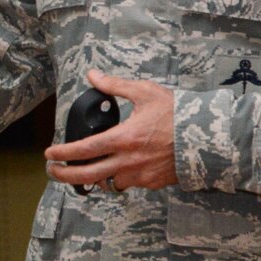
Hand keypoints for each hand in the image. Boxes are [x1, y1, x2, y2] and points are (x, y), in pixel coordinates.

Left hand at [43, 69, 178, 191]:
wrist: (210, 136)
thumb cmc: (178, 114)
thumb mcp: (145, 93)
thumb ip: (115, 86)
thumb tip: (93, 76)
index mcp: (123, 139)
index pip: (83, 150)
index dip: (63, 153)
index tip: (50, 153)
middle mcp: (128, 161)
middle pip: (88, 176)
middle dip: (65, 176)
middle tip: (54, 171)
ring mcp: (141, 175)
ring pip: (108, 183)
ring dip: (96, 178)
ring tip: (89, 169)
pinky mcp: (153, 183)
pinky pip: (130, 183)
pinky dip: (121, 177)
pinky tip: (121, 167)